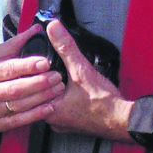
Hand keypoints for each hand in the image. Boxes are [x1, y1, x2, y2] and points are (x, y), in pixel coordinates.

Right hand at [0, 25, 63, 135]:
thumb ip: (15, 45)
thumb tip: (36, 29)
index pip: (6, 68)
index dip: (27, 66)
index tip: (46, 62)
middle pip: (13, 88)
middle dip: (38, 83)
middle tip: (57, 76)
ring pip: (17, 105)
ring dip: (40, 97)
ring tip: (57, 89)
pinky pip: (17, 120)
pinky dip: (35, 114)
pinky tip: (49, 107)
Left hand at [43, 18, 132, 139]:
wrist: (123, 120)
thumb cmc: (105, 103)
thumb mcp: (82, 70)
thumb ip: (65, 48)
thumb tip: (53, 29)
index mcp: (48, 110)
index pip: (29, 88)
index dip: (32, 72)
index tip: (37, 63)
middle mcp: (52, 120)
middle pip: (38, 95)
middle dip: (43, 80)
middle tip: (49, 69)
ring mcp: (62, 124)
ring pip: (49, 102)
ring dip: (52, 89)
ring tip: (58, 77)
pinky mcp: (72, 124)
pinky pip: (60, 108)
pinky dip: (62, 97)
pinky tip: (68, 89)